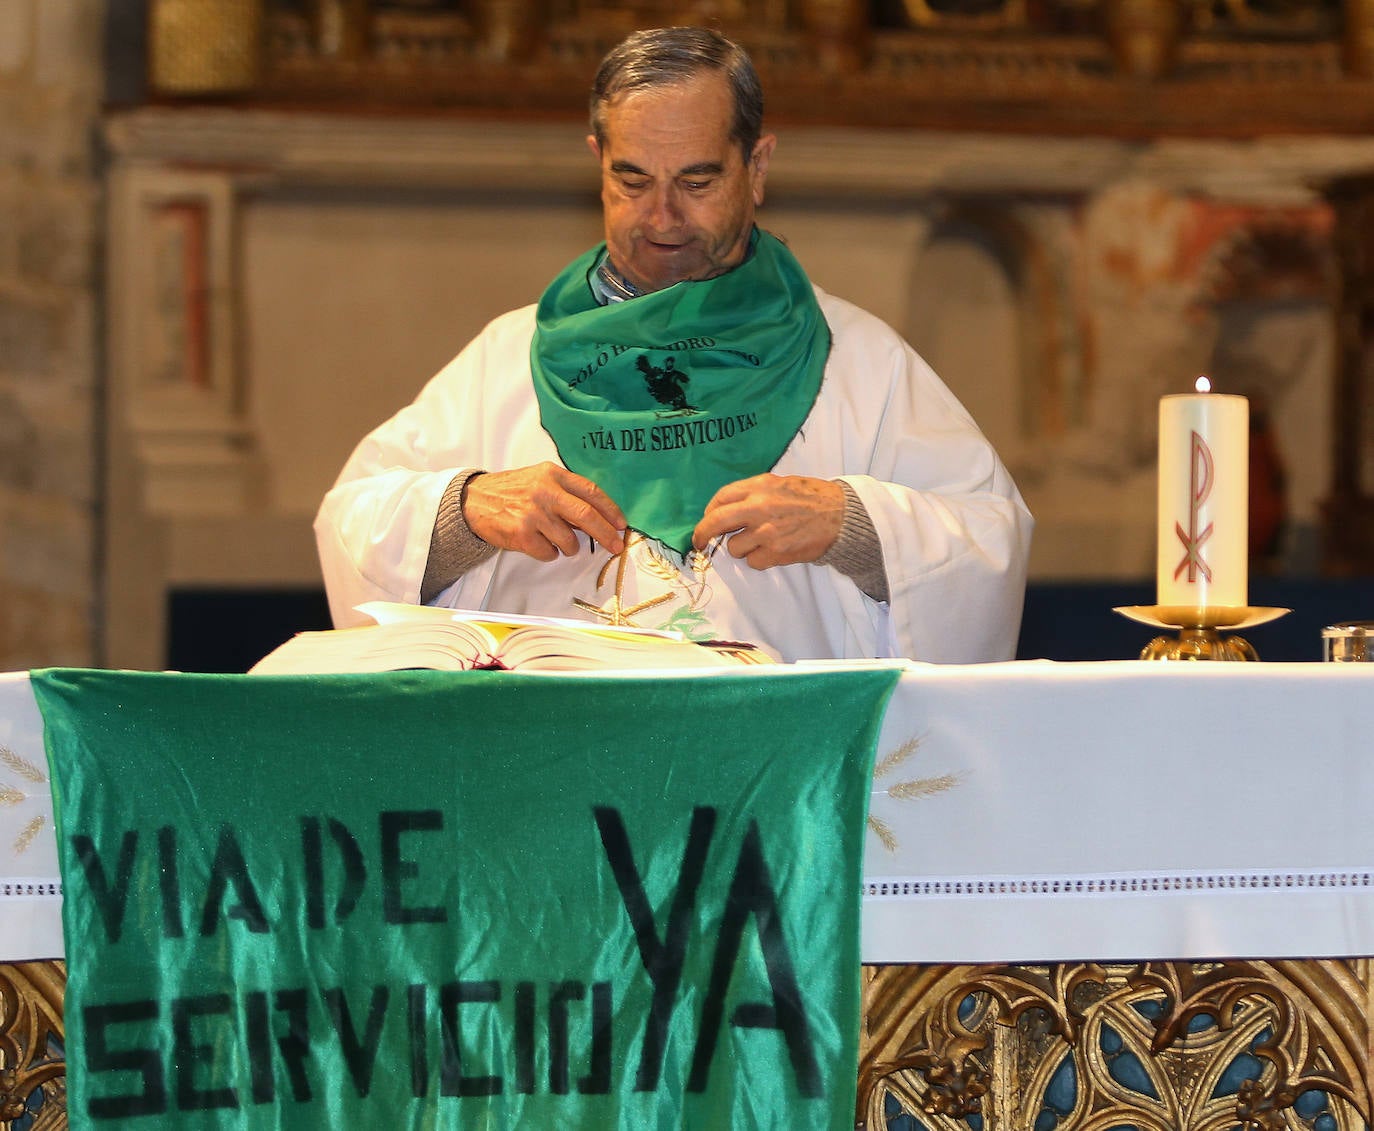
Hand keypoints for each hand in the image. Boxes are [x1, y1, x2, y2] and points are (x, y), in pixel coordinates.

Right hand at [463, 463, 625, 560]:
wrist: (474, 500)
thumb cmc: (511, 492)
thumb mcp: (539, 479)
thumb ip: (566, 492)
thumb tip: (599, 516)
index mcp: (553, 475)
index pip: (591, 492)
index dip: (610, 510)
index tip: (620, 524)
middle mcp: (544, 491)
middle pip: (587, 516)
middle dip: (606, 534)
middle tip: (616, 546)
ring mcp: (532, 514)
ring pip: (569, 541)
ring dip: (569, 547)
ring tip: (557, 540)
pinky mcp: (521, 534)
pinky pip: (549, 553)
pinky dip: (548, 553)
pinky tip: (537, 543)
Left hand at [692, 474, 844, 568]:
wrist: (842, 516)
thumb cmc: (814, 498)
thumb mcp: (782, 483)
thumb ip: (755, 492)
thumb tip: (729, 508)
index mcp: (759, 486)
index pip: (721, 498)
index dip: (709, 511)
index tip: (707, 519)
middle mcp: (758, 507)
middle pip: (716, 522)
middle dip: (702, 534)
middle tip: (699, 543)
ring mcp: (766, 531)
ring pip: (734, 548)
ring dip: (742, 548)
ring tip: (761, 542)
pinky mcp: (775, 552)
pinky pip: (753, 562)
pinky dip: (759, 559)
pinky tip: (774, 551)